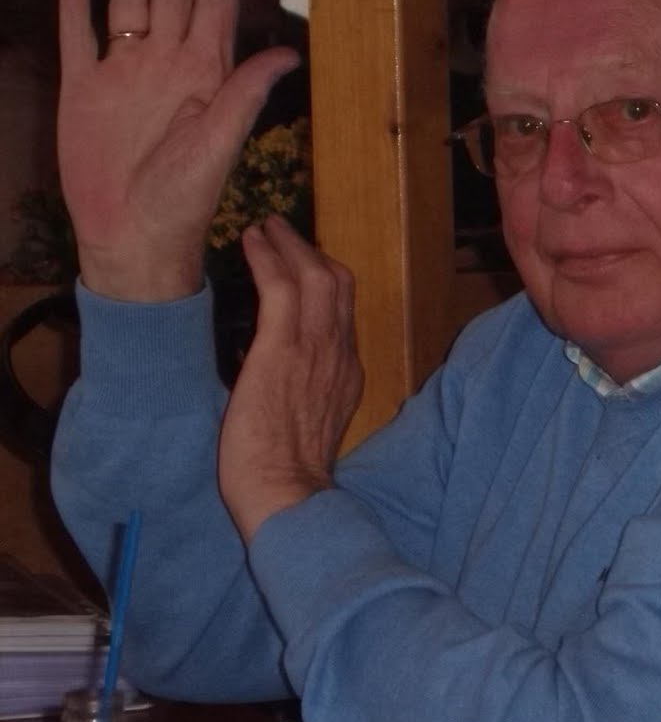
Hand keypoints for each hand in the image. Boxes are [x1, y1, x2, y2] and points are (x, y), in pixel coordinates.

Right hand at [57, 0, 299, 300]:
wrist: (131, 235)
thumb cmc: (184, 199)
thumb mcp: (219, 145)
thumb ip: (246, 95)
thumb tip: (289, 52)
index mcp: (204, 73)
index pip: (211, 3)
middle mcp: (166, 64)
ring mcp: (124, 74)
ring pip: (128, 0)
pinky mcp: (83, 91)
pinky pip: (77, 36)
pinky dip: (75, 3)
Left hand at [218, 216, 363, 541]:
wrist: (289, 495)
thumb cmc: (287, 477)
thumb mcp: (311, 426)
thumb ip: (306, 394)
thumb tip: (274, 375)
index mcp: (347, 373)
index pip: (342, 312)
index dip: (322, 282)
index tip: (300, 267)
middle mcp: (339, 353)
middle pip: (338, 283)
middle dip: (310, 251)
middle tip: (283, 233)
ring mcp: (315, 349)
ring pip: (314, 276)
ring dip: (288, 244)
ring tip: (265, 227)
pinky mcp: (283, 349)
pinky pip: (281, 288)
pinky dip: (268, 258)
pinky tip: (252, 242)